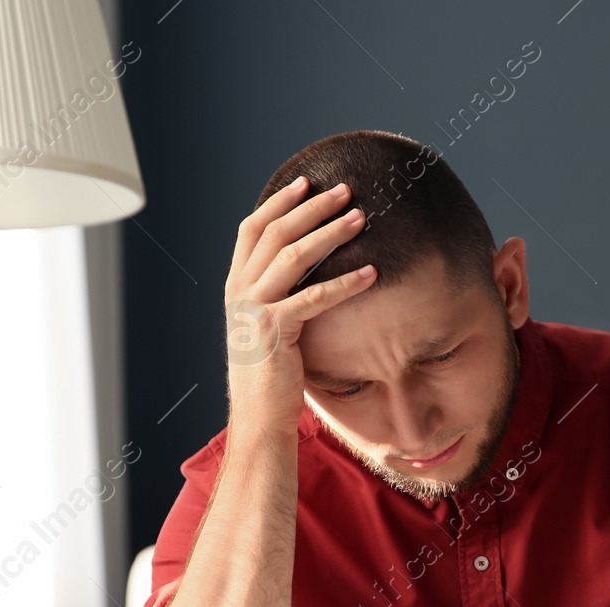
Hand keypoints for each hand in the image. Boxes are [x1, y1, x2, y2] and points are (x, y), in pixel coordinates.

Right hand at [223, 176, 377, 435]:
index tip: (306, 183)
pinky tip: (373, 273)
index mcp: (236, 288)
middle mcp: (239, 293)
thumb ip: (278, 298)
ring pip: (293, 255)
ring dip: (330, 233)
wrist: (259, 419)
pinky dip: (346, 282)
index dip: (279, 203)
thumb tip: (308, 276)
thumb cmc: (272, 378)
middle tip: (346, 190)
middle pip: (275, 232)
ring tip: (362, 218)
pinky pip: (315, 297)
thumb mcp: (268, 328)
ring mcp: (254, 310)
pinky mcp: (275, 331)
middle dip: (312, 207)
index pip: (252, 229)